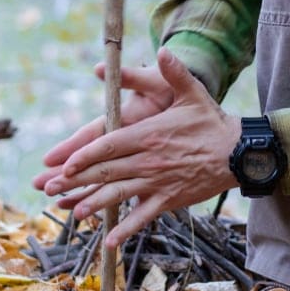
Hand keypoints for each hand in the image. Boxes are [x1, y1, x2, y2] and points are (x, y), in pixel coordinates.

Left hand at [34, 48, 240, 248]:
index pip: (108, 145)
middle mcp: (148, 160)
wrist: (239, 153)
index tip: (64, 164)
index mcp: (148, 134)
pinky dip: (125, 230)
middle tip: (50, 189)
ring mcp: (158, 182)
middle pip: (105, 172)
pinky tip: (109, 241)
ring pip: (119, 195)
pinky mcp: (169, 200)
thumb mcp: (193, 93)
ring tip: (72, 213)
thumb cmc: (212, 122)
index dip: (83, 156)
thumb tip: (163, 49)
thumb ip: (174, 72)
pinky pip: (143, 217)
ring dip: (93, 205)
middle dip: (75, 181)